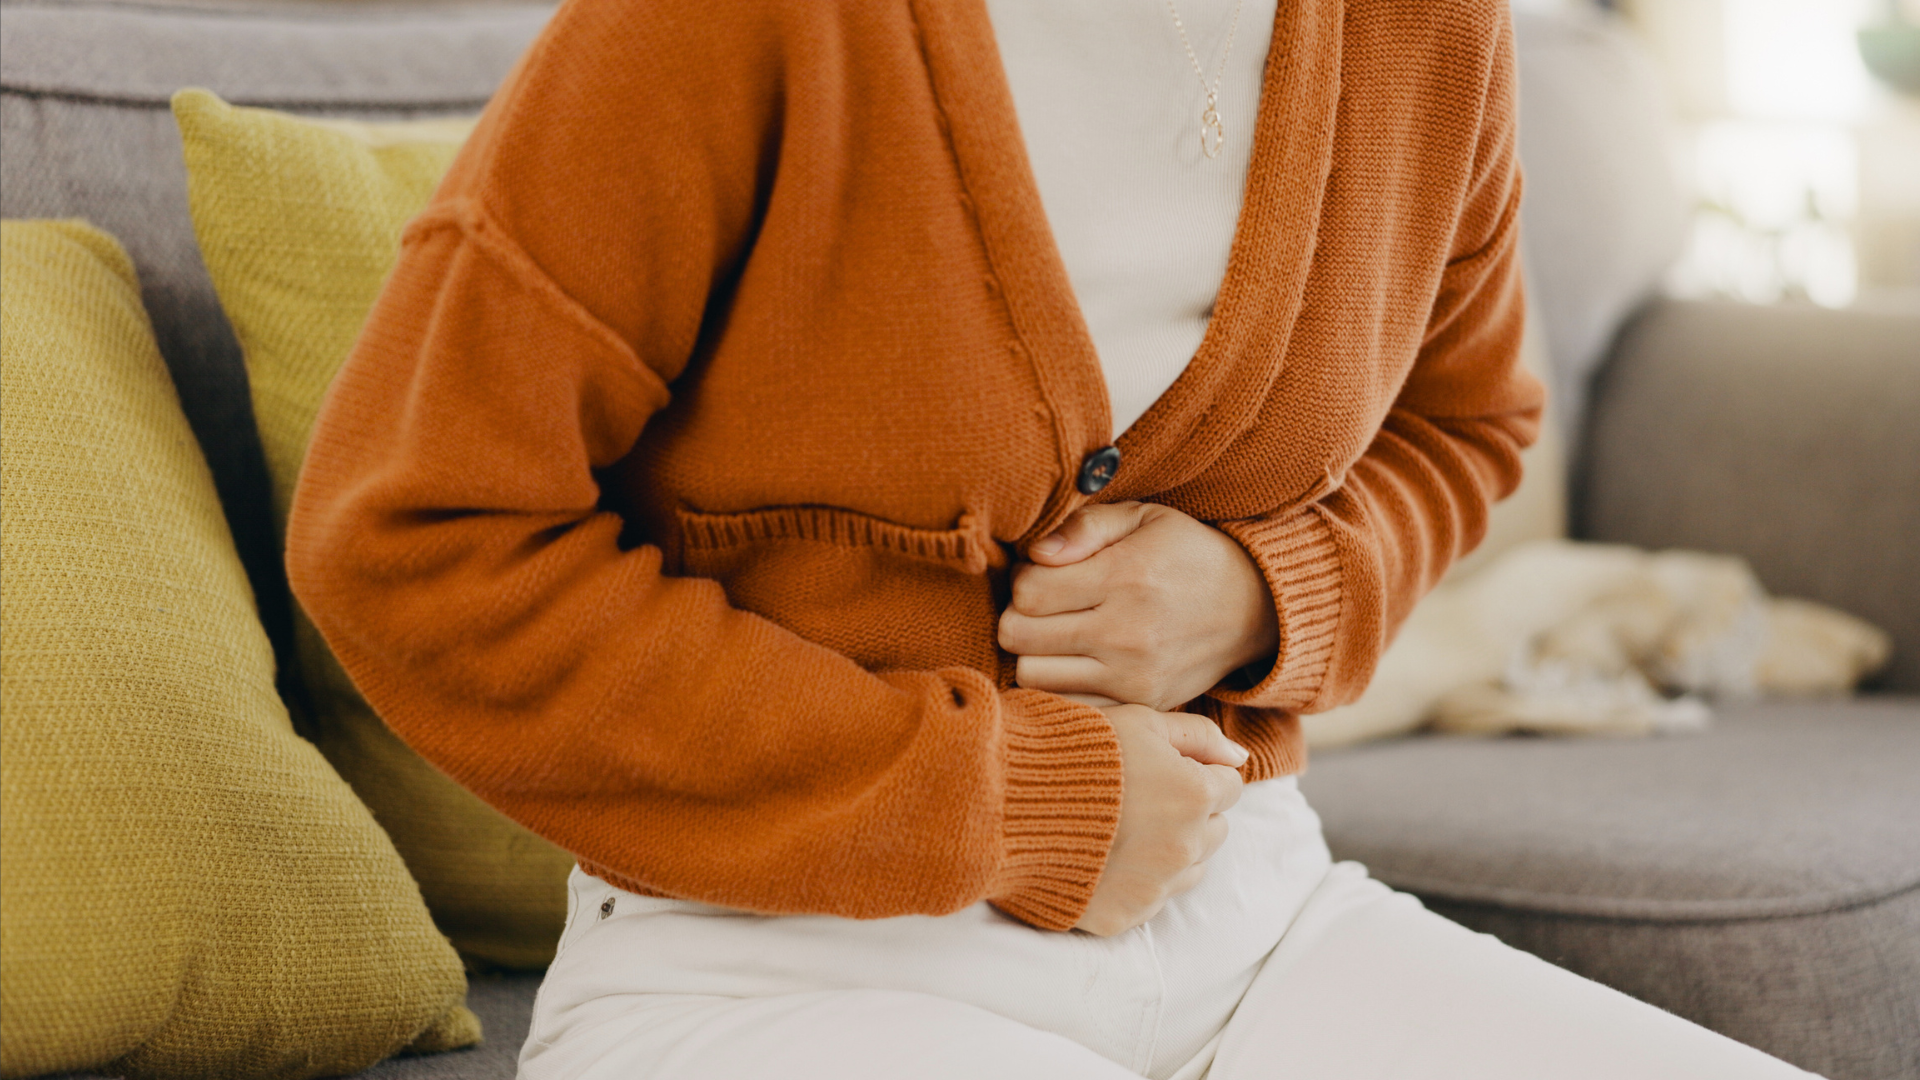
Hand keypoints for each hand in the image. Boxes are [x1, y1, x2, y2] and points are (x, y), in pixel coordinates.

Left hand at [999, 503, 1278, 710]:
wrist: (1254, 609)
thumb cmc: (1188, 554)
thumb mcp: (1144, 518)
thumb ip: (1086, 527)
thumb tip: (1035, 554)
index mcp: (1125, 578)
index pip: (1027, 592)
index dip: (1022, 578)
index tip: (1041, 573)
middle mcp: (1127, 633)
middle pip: (1019, 637)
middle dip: (1019, 616)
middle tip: (1042, 605)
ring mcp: (1133, 677)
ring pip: (1032, 677)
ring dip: (1033, 654)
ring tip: (1057, 634)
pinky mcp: (1140, 705)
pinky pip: (1067, 704)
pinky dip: (1059, 685)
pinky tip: (1075, 662)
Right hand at [1076, 704, 1246, 935]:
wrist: (1006, 801)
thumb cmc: (1072, 750)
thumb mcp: (1137, 720)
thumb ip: (1197, 734)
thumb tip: (1238, 755)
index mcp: (1194, 795)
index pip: (1228, 786)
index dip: (1197, 772)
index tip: (1161, 767)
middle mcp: (1184, 848)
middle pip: (1215, 830)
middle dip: (1190, 813)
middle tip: (1140, 796)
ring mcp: (1154, 887)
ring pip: (1188, 868)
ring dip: (1168, 849)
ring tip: (1121, 827)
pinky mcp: (1123, 916)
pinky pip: (1149, 899)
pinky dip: (1135, 880)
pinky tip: (1103, 856)